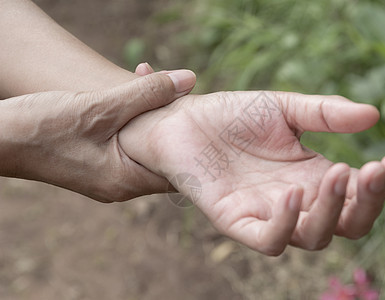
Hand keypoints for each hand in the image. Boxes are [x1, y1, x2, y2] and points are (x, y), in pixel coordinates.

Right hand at [0, 70, 195, 201]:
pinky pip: (126, 142)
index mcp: (126, 180)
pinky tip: (133, 89)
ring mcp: (108, 176)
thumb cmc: (42, 128)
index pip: (179, 170)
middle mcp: (121, 185)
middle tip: (176, 87)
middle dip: (171, 118)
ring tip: (150, 77)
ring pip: (144, 144)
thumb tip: (188, 79)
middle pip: (163, 155)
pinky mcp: (97, 164)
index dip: (194, 141)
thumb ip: (147, 94)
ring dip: (150, 112)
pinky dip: (133, 118)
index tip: (202, 113)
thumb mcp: (100, 106)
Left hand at [119, 91, 384, 254]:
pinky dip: (285, 224)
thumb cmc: (233, 116)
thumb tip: (374, 116)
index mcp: (312, 177)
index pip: (359, 195)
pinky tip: (292, 191)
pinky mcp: (234, 220)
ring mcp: (266, 214)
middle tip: (372, 169)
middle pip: (347, 224)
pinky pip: (267, 240)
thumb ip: (326, 113)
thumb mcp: (286, 108)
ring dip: (332, 210)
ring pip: (313, 237)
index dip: (381, 184)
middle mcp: (295, 202)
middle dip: (367, 202)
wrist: (182, 118)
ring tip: (337, 170)